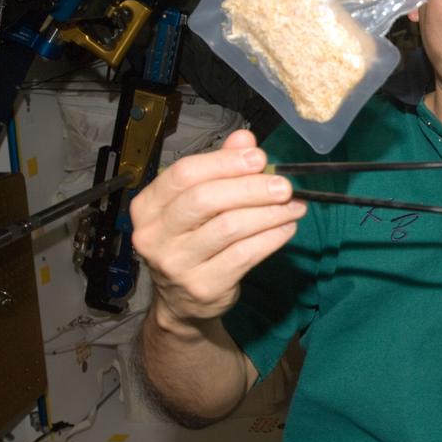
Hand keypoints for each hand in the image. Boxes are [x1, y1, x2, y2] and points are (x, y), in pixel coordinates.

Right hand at [129, 129, 305, 327]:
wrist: (181, 302)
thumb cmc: (191, 242)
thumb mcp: (196, 202)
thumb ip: (219, 168)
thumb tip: (245, 139)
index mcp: (148, 206)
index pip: (184, 174)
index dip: (225, 162)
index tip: (258, 158)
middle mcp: (155, 235)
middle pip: (206, 199)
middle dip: (251, 188)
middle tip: (283, 186)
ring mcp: (176, 264)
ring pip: (230, 227)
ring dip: (269, 213)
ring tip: (293, 206)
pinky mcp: (203, 287)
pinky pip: (245, 255)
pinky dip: (271, 238)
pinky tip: (286, 228)